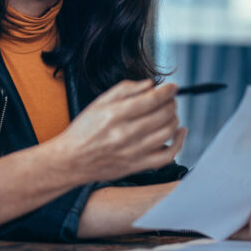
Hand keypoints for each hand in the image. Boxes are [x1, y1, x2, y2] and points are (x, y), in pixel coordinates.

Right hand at [54, 79, 185, 184]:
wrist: (71, 160)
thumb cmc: (83, 131)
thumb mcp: (98, 103)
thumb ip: (125, 90)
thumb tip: (150, 84)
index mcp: (115, 115)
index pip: (152, 99)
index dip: (167, 91)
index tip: (172, 87)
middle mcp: (126, 133)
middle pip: (163, 114)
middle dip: (171, 103)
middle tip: (169, 100)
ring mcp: (134, 151)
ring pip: (168, 132)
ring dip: (174, 118)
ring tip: (170, 114)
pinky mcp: (138, 165)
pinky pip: (168, 155)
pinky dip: (179, 142)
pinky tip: (179, 132)